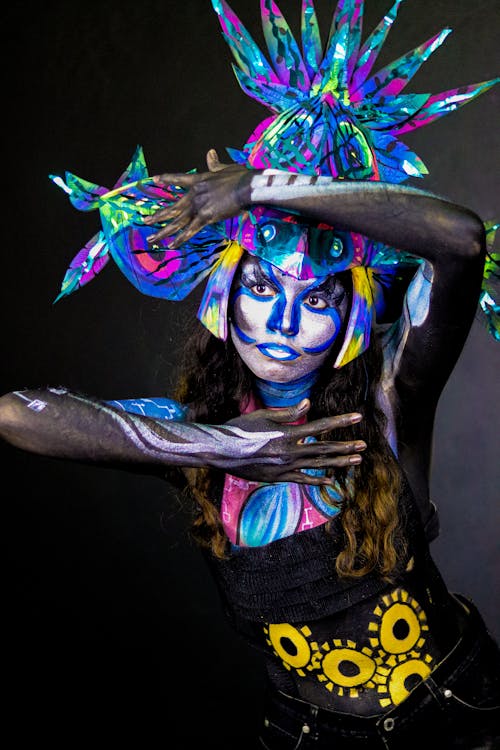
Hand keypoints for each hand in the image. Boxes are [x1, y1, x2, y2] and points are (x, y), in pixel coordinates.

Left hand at [143, 149, 253, 246]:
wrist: (246, 185)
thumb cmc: (240, 176)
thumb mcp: (225, 168)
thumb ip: (215, 163)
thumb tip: (210, 152)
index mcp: (199, 180)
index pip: (179, 179)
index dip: (167, 179)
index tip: (155, 180)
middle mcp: (194, 194)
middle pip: (173, 207)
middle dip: (158, 216)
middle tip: (145, 221)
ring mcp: (198, 205)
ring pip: (177, 221)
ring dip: (164, 231)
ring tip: (152, 238)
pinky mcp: (205, 216)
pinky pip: (190, 230)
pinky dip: (181, 238)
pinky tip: (172, 245)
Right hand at [218, 399, 365, 484]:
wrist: (221, 452)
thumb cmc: (240, 429)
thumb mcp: (262, 416)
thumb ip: (287, 413)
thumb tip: (307, 404)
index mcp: (287, 434)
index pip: (320, 427)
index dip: (340, 422)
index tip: (357, 417)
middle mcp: (289, 452)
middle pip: (324, 449)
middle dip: (345, 446)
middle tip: (363, 445)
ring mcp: (285, 467)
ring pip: (318, 465)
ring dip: (338, 463)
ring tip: (356, 460)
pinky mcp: (278, 477)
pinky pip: (302, 479)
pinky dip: (317, 480)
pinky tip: (330, 480)